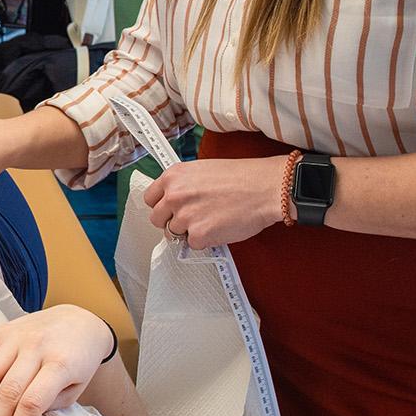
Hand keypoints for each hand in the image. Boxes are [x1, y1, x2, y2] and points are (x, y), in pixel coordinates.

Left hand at [143, 156, 287, 248]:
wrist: (266, 188)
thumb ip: (183, 185)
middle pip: (157, 219)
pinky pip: (193, 245)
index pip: (150, 199)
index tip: (170, 210)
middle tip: (192, 220)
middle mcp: (174, 195)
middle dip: (172, 222)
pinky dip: (205, 241)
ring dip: (189, 232)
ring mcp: (185, 216)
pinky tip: (219, 228)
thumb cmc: (242, 178)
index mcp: (173, 176)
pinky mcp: (198, 235)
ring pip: (174, 234)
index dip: (162, 206)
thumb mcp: (202, 170)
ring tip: (211, 221)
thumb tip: (174, 201)